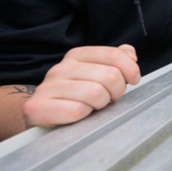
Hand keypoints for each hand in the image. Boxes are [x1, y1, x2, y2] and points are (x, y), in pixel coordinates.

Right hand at [22, 44, 140, 127]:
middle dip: (116, 91)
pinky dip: (83, 116)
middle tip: (108, 99)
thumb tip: (130, 54)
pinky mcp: (37, 107)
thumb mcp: (96, 75)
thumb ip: (114, 62)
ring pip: (95, 93)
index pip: (113, 55)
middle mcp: (60, 68)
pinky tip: (79, 116)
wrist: (40, 116)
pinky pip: (76, 110)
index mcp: (76, 56)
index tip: (133, 80)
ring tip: (93, 107)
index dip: (130, 70)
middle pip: (109, 75)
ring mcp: (47, 87)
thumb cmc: (74, 97)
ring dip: (100, 105)